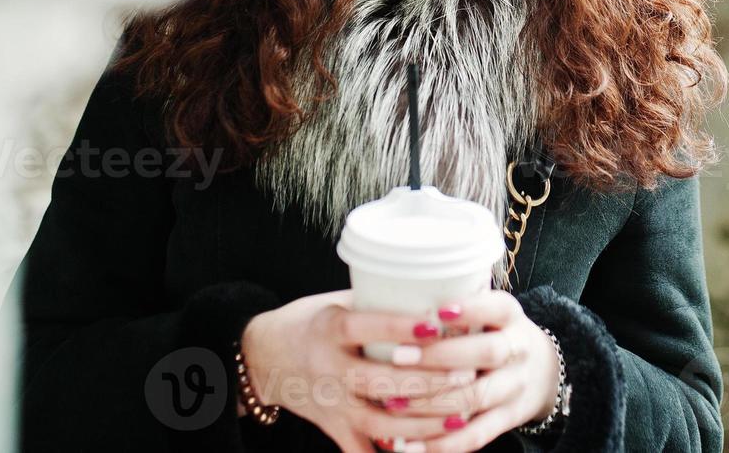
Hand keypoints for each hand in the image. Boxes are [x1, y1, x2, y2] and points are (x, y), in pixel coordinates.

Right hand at [237, 289, 481, 452]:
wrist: (262, 357)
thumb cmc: (310, 321)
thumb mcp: (335, 302)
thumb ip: (376, 302)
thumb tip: (437, 292)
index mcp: (328, 329)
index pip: (363, 327)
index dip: (399, 328)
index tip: (436, 325)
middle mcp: (328, 367)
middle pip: (379, 380)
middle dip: (427, 381)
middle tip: (466, 374)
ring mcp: (331, 402)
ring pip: (378, 420)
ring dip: (422, 423)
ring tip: (458, 416)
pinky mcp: (332, 427)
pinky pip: (362, 451)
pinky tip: (427, 451)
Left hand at [371, 289, 561, 452]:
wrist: (541, 371)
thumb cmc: (493, 332)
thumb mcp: (487, 311)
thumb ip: (454, 305)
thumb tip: (385, 289)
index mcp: (511, 316)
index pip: (497, 307)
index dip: (471, 309)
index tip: (437, 309)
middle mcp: (518, 350)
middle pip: (487, 353)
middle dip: (441, 356)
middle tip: (397, 356)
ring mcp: (515, 387)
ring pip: (476, 397)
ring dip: (432, 403)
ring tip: (391, 403)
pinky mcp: (507, 419)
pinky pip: (476, 436)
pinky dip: (442, 444)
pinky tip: (409, 446)